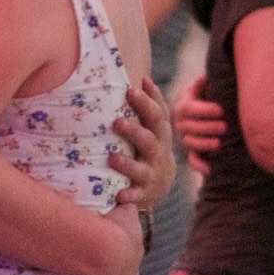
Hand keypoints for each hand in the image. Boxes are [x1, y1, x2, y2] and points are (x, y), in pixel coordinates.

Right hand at [80, 203, 143, 274]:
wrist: (104, 251)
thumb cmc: (111, 227)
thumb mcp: (124, 211)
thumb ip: (127, 209)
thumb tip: (126, 202)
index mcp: (134, 250)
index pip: (128, 253)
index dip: (116, 252)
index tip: (104, 249)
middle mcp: (132, 273)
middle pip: (125, 274)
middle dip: (115, 272)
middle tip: (96, 267)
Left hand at [109, 78, 174, 206]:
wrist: (161, 181)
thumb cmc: (151, 143)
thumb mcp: (154, 125)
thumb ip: (150, 103)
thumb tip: (144, 78)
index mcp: (158, 132)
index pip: (155, 115)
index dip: (145, 103)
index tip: (130, 90)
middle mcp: (157, 152)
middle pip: (148, 140)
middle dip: (134, 131)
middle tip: (117, 121)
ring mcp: (151, 173)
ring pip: (141, 169)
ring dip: (127, 164)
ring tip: (112, 158)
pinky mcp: (144, 193)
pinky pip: (137, 195)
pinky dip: (130, 196)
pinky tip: (119, 195)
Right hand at [173, 75, 224, 174]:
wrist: (197, 115)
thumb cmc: (203, 99)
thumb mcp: (200, 91)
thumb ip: (201, 86)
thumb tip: (204, 79)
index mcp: (183, 107)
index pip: (190, 108)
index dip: (204, 110)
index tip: (220, 109)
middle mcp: (181, 124)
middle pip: (191, 127)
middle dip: (208, 127)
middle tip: (225, 127)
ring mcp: (185, 139)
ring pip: (191, 143)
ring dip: (204, 144)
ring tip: (219, 144)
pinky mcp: (192, 152)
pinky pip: (193, 160)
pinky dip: (199, 165)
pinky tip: (209, 170)